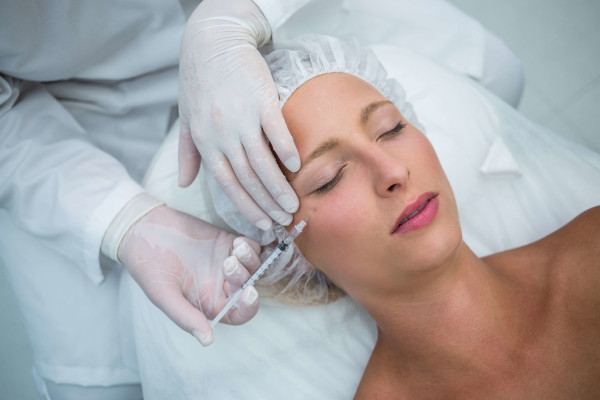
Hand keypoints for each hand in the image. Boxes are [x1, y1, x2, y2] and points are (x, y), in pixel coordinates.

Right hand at [118, 205, 261, 345]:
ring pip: (252, 267)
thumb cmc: (149, 266)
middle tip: (229, 263)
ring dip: (250, 260)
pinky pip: (250, 248)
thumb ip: (185, 317)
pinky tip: (238, 242)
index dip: (248, 307)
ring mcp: (225, 263)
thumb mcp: (163, 295)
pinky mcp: (226, 242)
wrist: (142, 231)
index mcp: (208, 303)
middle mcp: (220, 285)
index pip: (237, 313)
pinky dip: (250, 246)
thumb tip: (207, 342)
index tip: (248, 293)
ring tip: (236, 250)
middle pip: (248, 287)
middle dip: (245, 277)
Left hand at [178, 0, 299, 230]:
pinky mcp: (261, 100)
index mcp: (205, 142)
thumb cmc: (199, 81)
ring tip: (293, 205)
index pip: (227, 185)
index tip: (262, 224)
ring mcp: (242, 118)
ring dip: (279, 188)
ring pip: (262, 163)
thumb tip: (184, 184)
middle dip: (267, 204)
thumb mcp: (186, 119)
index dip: (246, 208)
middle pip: (248, 179)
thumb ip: (187, 153)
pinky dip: (286, 151)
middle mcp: (222, 135)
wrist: (211, 41)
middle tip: (284, 220)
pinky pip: (276, 132)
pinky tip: (296, 167)